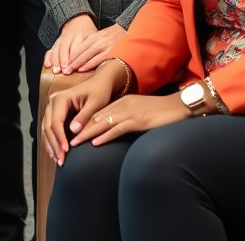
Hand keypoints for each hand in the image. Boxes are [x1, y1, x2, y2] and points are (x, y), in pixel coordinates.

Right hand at [41, 58, 126, 165]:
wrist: (100, 82)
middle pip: (49, 126)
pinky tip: (56, 152)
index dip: (60, 137)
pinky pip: (50, 128)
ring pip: (47, 129)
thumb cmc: (99, 91)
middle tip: (61, 160)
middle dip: (54, 145)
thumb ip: (84, 116)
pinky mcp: (56, 113)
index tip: (66, 151)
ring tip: (58, 160)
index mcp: (61, 98)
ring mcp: (53, 107)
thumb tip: (73, 131)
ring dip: (51, 145)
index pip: (56, 121)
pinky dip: (52, 141)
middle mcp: (53, 102)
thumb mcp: (95, 103)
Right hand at [44, 14, 97, 73]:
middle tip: (65, 71)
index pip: (78, 46)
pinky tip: (47, 65)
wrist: (78, 20)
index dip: (76, 57)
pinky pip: (51, 49)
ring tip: (55, 70)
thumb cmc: (89, 32)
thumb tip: (102, 60)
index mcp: (81, 34)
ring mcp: (62, 39)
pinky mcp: (57, 42)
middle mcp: (70, 36)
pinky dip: (48, 57)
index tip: (75, 67)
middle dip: (64, 60)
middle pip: (65, 48)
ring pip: (57, 49)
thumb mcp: (95, 36)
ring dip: (56, 60)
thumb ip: (96, 47)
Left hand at [67, 23, 126, 71]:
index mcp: (95, 37)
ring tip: (71, 70)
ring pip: (88, 54)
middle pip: (82, 51)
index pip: (80, 47)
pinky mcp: (113, 50)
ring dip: (78, 63)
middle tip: (65, 70)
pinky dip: (90, 63)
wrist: (129, 29)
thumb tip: (82, 57)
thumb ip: (93, 45)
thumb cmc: (115, 37)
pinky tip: (83, 69)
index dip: (72, 56)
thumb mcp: (102, 37)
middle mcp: (98, 40)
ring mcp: (105, 45)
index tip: (65, 64)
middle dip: (72, 61)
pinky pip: (99, 58)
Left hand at [71, 92, 189, 147]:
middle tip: (65, 138)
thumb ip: (127, 118)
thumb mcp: (140, 112)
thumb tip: (113, 128)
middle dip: (80, 128)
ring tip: (74, 142)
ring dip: (87, 133)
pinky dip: (105, 135)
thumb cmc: (161, 112)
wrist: (179, 107)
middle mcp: (123, 105)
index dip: (83, 123)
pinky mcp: (138, 120)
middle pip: (96, 117)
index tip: (71, 131)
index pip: (98, 113)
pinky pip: (118, 128)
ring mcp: (130, 112)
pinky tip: (95, 142)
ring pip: (103, 122)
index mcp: (123, 102)